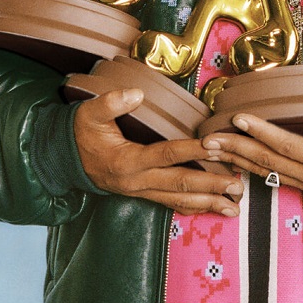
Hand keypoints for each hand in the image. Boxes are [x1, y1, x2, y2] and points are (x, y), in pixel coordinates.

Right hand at [73, 88, 242, 215]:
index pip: (167, 154)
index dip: (193, 149)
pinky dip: (192, 207)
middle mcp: (137, 181)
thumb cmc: (80, 133)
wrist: (64, 160)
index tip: (217, 146)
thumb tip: (137, 93)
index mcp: (128, 161)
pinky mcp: (142, 194)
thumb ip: (112, 102)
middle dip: (211, 185)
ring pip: (179, 200)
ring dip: (208, 203)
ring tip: (233, 206)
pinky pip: (170, 203)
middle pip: (180, 183)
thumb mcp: (89, 113)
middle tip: (238, 185)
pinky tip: (210, 209)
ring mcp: (140, 191)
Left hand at [201, 106, 302, 199]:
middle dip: (235, 148)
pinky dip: (246, 166)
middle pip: (266, 161)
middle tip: (208, 139)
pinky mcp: (301, 182)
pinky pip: (268, 174)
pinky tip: (230, 159)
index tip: (241, 118)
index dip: (263, 133)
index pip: (288, 146)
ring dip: (234, 158)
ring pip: (263, 170)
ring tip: (209, 148)